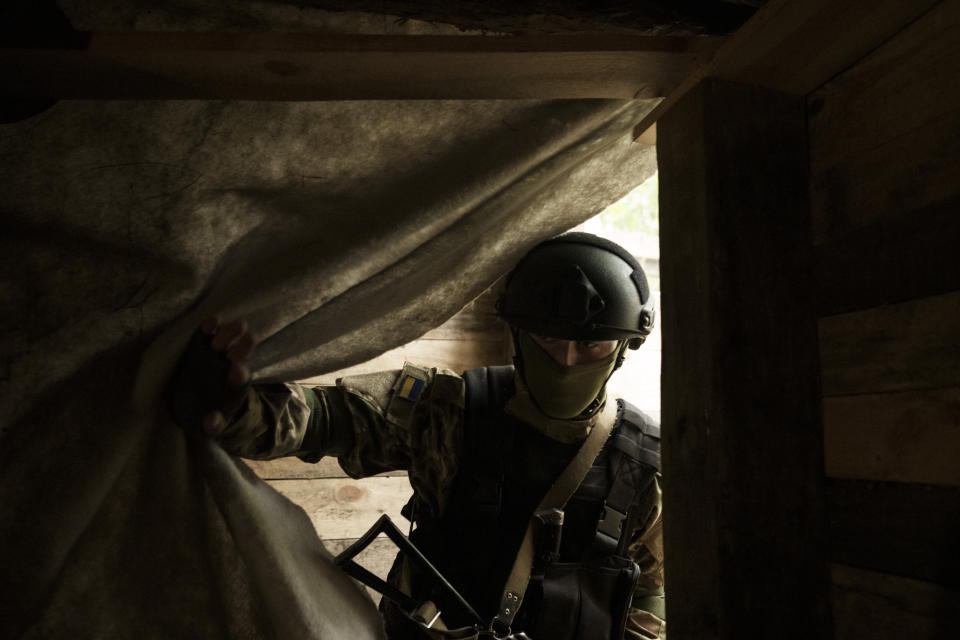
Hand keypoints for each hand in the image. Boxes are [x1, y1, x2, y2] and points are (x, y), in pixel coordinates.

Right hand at [167, 317, 257, 436]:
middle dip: (243, 346)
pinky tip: (212, 322)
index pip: (240, 378)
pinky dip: (211, 325)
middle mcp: (227, 364)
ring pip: (229, 337)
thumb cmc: (200, 414)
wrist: (188, 401)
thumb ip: (210, 426)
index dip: (239, 374)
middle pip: (242, 351)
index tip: (236, 370)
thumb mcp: (203, 426)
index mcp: (232, 385)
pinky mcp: (200, 342)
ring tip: (227, 335)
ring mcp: (215, 351)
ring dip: (230, 333)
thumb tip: (212, 420)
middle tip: (240, 345)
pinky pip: (208, 331)